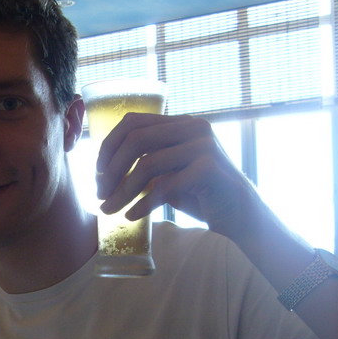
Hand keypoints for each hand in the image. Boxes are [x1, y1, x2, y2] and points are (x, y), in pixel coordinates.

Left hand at [95, 113, 260, 239]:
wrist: (240, 215)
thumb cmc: (202, 195)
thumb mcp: (169, 174)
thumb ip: (146, 164)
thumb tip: (104, 173)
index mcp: (181, 124)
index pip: (134, 122)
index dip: (108, 145)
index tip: (96, 172)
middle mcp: (193, 128)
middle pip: (136, 139)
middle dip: (111, 169)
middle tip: (99, 194)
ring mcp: (203, 146)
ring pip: (148, 164)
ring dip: (122, 190)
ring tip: (109, 210)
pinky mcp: (209, 169)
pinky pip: (165, 186)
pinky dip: (143, 203)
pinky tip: (131, 216)